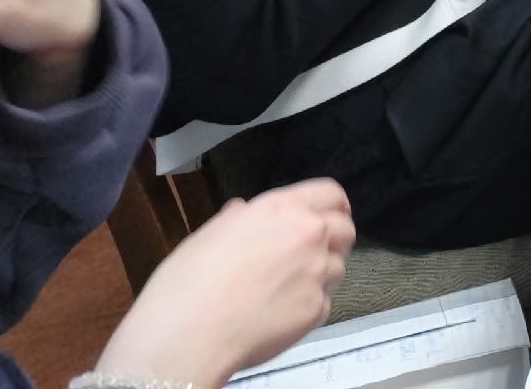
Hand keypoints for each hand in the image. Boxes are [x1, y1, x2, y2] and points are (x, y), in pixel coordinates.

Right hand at [95, 179, 353, 388]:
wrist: (186, 336)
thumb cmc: (185, 285)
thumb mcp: (205, 238)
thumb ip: (235, 220)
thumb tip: (241, 211)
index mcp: (281, 209)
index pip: (331, 193)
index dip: (332, 206)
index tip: (326, 217)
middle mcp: (308, 234)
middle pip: (344, 230)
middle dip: (332, 241)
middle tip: (307, 257)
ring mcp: (317, 272)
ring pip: (336, 268)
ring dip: (318, 277)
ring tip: (281, 292)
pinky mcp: (317, 308)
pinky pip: (324, 304)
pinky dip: (307, 309)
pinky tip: (276, 316)